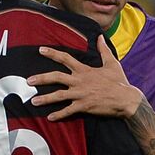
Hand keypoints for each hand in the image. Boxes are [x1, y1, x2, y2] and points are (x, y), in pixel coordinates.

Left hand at [27, 37, 144, 121]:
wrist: (126, 99)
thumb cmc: (119, 82)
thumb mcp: (112, 63)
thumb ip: (103, 49)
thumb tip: (100, 36)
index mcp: (84, 70)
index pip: (65, 58)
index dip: (52, 53)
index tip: (40, 50)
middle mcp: (79, 81)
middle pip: (56, 77)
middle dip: (41, 78)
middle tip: (29, 80)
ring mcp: (80, 94)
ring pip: (58, 96)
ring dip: (45, 99)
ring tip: (33, 101)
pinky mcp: (84, 106)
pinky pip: (68, 111)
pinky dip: (59, 115)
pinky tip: (50, 117)